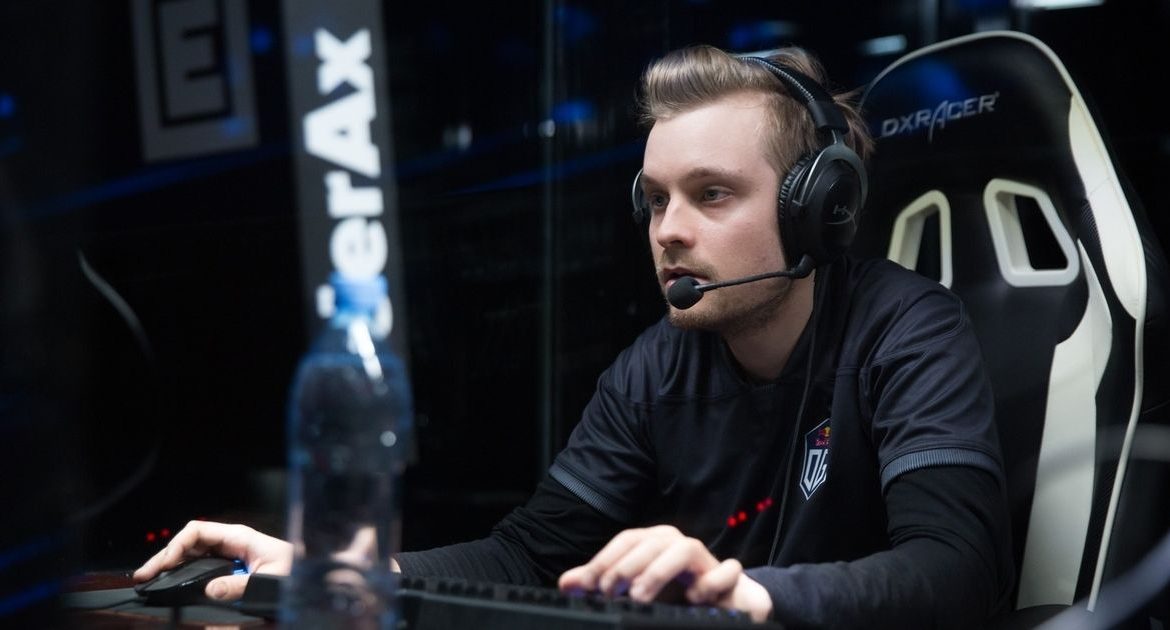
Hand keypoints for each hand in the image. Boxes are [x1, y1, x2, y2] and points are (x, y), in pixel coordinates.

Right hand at [132, 520, 292, 600]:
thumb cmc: (298, 570)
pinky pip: (201, 564)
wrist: (313, 575)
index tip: (164, 565)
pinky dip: (183, 570)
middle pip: (189, 542)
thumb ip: (241, 586)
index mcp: (239, 536)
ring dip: (170, 564)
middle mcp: (231, 542)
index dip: (176, 545)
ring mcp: (229, 553)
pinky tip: (171, 579)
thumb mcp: (271, 579)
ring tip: (150, 577)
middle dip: (165, 556)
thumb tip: (211, 590)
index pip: (197, 531)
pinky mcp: (230, 566)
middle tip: (143, 575)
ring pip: (191, 553)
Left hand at [557, 525, 772, 621]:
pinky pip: (728, 570)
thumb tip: (566, 583)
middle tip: (610, 593)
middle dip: (627, 566)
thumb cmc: (673, 591)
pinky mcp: (731, 577)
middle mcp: (679, 543)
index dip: (606, 560)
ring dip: (659, 570)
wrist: (721, 602)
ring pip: (685, 548)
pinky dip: (711, 581)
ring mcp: (706, 558)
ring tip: (640, 597)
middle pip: (651, 542)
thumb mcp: (633, 587)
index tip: (590, 586)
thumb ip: (603, 583)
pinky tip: (693, 598)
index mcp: (655, 542)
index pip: (627, 540)